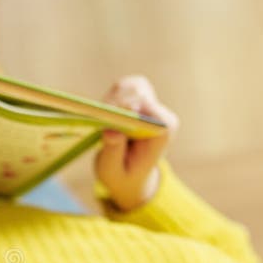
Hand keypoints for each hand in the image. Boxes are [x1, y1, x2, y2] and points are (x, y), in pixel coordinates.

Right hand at [95, 76, 178, 210]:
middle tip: (99, 123)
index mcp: (162, 133)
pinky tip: (106, 115)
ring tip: (103, 122)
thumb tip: (112, 131)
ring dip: (111, 100)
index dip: (127, 108)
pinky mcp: (140, 97)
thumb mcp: (113, 171)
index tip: (108, 117)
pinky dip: (110, 97)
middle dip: (114, 105)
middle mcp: (161, 116)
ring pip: (130, 86)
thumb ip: (113, 151)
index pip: (148, 110)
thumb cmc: (121, 176)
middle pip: (137, 94)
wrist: (130, 175)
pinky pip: (124, 86)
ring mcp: (152, 104)